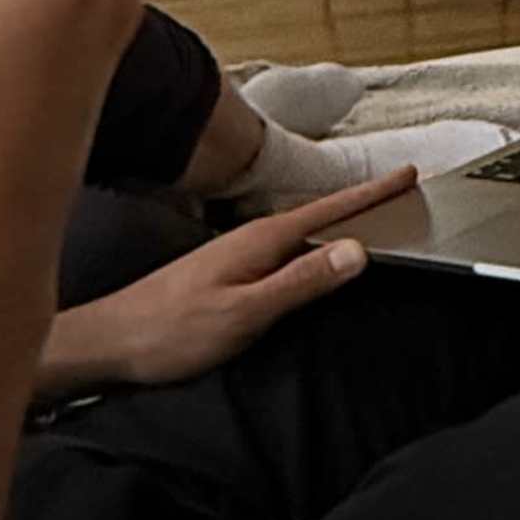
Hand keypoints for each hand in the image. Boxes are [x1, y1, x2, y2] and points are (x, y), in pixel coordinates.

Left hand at [35, 177, 413, 393]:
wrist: (111, 344)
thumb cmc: (170, 332)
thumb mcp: (244, 313)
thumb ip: (300, 281)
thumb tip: (356, 252)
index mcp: (260, 240)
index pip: (330, 210)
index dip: (373, 194)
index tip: (409, 175)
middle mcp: (250, 238)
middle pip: (322, 214)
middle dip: (365, 202)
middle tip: (404, 191)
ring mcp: (238, 254)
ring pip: (304, 232)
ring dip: (341, 224)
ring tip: (374, 220)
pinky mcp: (230, 273)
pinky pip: (287, 250)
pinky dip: (315, 246)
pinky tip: (317, 257)